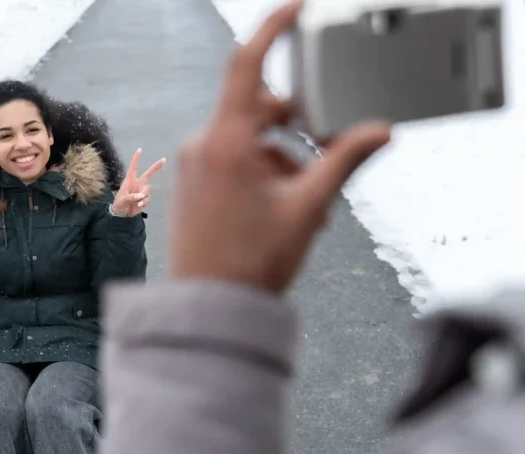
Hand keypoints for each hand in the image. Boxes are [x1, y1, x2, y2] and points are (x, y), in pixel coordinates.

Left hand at [111, 149, 165, 216]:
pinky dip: (143, 203)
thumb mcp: (122, 200)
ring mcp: (142, 191)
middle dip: (156, 167)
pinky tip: (137, 206)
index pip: (133, 168)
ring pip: (148, 190)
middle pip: (148, 174)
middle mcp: (137, 184)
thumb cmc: (119, 204)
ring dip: (143, 197)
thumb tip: (140, 195)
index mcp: (130, 181)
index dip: (136, 159)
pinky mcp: (145, 199)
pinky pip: (147, 199)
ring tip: (136, 203)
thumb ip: (130, 197)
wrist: (122, 214)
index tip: (139, 150)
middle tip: (164, 159)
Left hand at [170, 0, 390, 293]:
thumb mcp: (307, 208)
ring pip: (248, 143)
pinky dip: (260, 174)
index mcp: (226, 143)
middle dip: (295, 131)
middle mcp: (203, 147)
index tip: (294, 8)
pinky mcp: (192, 183)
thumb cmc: (248, 263)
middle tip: (323, 161)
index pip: (247, 65)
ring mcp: (193, 166)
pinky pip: (231, 162)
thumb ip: (343, 163)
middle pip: (258, 112)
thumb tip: (378, 134)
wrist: (207, 306)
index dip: (272, 29)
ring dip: (281, 162)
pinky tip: (280, 209)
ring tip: (305, 205)